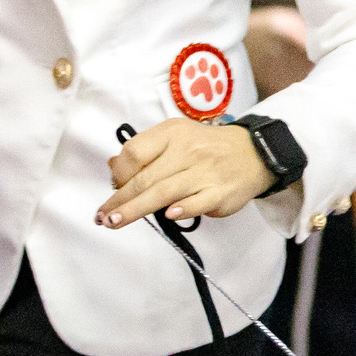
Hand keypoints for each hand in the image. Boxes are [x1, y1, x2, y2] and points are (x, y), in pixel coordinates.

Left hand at [97, 118, 274, 226]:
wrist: (253, 153)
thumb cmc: (207, 148)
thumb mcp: (176, 136)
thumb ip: (146, 151)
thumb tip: (114, 168)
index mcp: (172, 134)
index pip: (135, 153)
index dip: (119, 173)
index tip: (115, 187)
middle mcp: (187, 151)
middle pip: (145, 178)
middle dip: (120, 199)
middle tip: (103, 216)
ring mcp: (205, 173)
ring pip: (164, 192)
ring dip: (137, 209)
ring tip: (116, 221)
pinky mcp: (220, 193)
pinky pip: (198, 203)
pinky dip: (182, 209)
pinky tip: (168, 216)